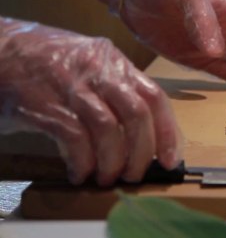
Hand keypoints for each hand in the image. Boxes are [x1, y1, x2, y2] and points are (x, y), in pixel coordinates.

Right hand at [0, 18, 181, 185]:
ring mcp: (70, 85)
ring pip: (108, 128)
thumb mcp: (87, 61)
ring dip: (112, 161)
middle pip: (137, 114)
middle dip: (142, 152)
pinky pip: (75, 138)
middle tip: (135, 174)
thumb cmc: (42, 59)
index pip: (154, 95)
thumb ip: (114, 86)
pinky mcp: (44, 103)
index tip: (171, 158)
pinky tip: (80, 173)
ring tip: (107, 177)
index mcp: (112, 60)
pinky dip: (82, 161)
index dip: (168, 131)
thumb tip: (141, 128)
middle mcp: (96, 69)